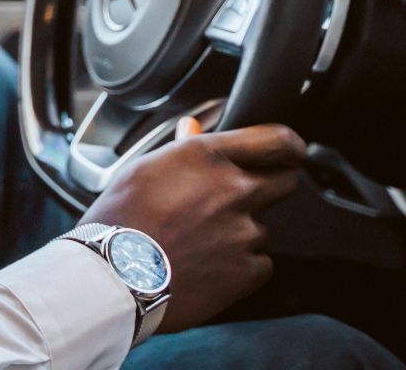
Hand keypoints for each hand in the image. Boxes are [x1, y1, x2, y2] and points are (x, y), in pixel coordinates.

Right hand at [81, 120, 305, 333]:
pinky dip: (239, 267)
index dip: (289, 146)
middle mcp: (233, 189)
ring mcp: (244, 232)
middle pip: (286, 181)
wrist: (114, 277)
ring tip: (200, 244)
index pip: (276, 140)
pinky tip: (206, 267)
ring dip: (241, 234)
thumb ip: (181, 148)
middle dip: (270, 187)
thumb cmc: (120, 219)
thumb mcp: (143, 169)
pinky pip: (259, 264)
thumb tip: (193, 128)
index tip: (290, 153)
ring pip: (261, 228)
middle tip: (238, 202)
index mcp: (208, 157)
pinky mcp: (248, 270)